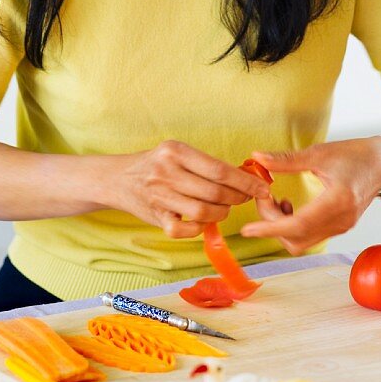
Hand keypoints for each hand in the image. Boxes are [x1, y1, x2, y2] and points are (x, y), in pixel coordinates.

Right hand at [110, 140, 273, 238]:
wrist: (118, 178)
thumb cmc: (156, 165)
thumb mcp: (177, 154)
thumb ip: (206, 165)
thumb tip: (246, 176)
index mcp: (175, 151)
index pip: (219, 169)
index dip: (244, 182)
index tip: (262, 188)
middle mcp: (166, 171)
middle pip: (214, 192)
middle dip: (236, 198)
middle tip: (243, 198)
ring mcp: (159, 195)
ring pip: (202, 212)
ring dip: (221, 213)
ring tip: (223, 208)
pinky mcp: (155, 216)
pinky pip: (183, 230)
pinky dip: (198, 229)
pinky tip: (201, 221)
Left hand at [240, 137, 380, 253]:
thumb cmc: (356, 153)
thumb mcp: (320, 153)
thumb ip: (286, 160)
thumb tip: (256, 158)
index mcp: (337, 202)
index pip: (296, 225)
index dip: (269, 228)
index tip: (247, 229)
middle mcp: (340, 221)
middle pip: (295, 238)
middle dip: (272, 223)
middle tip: (263, 197)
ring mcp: (342, 227)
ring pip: (302, 242)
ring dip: (282, 227)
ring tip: (275, 201)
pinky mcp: (341, 226)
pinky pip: (310, 236)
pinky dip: (293, 226)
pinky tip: (289, 206)